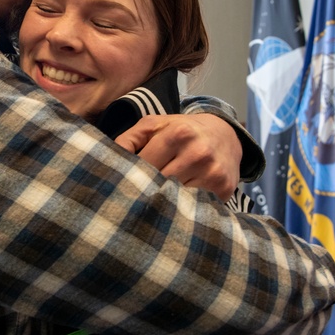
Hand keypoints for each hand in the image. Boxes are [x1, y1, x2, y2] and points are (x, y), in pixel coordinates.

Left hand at [114, 113, 241, 200]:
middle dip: (144, 192)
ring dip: (162, 204)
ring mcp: (212, 173)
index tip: (120, 187)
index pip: (144, 165)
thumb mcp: (154, 125)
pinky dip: (182, 209)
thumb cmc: (181, 130)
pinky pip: (194, 207)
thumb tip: (109, 159)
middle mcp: (197, 153)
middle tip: (131, 201)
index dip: (130, 177)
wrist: (225, 135)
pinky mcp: (224, 190)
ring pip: (176, 200)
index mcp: (178, 134)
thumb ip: (129, 139)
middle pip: (159, 185)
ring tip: (152, 204)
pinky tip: (174, 208)